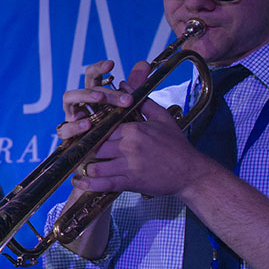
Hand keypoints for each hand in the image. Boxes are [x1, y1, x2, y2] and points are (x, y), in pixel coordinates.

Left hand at [69, 61, 217, 196]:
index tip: (83, 133)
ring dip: (84, 167)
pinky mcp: (131, 182)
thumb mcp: (162, 118)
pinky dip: (88, 184)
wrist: (192, 172)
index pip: (102, 127)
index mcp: (134, 129)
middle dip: (85, 149)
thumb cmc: (177, 145)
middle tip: (77, 150)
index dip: (91, 131)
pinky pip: (104, 184)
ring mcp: (129, 166)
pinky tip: (79, 182)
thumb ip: (141, 101)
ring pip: (95, 165)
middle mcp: (129, 146)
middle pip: (95, 146)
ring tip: (76, 165)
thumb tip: (125, 84)